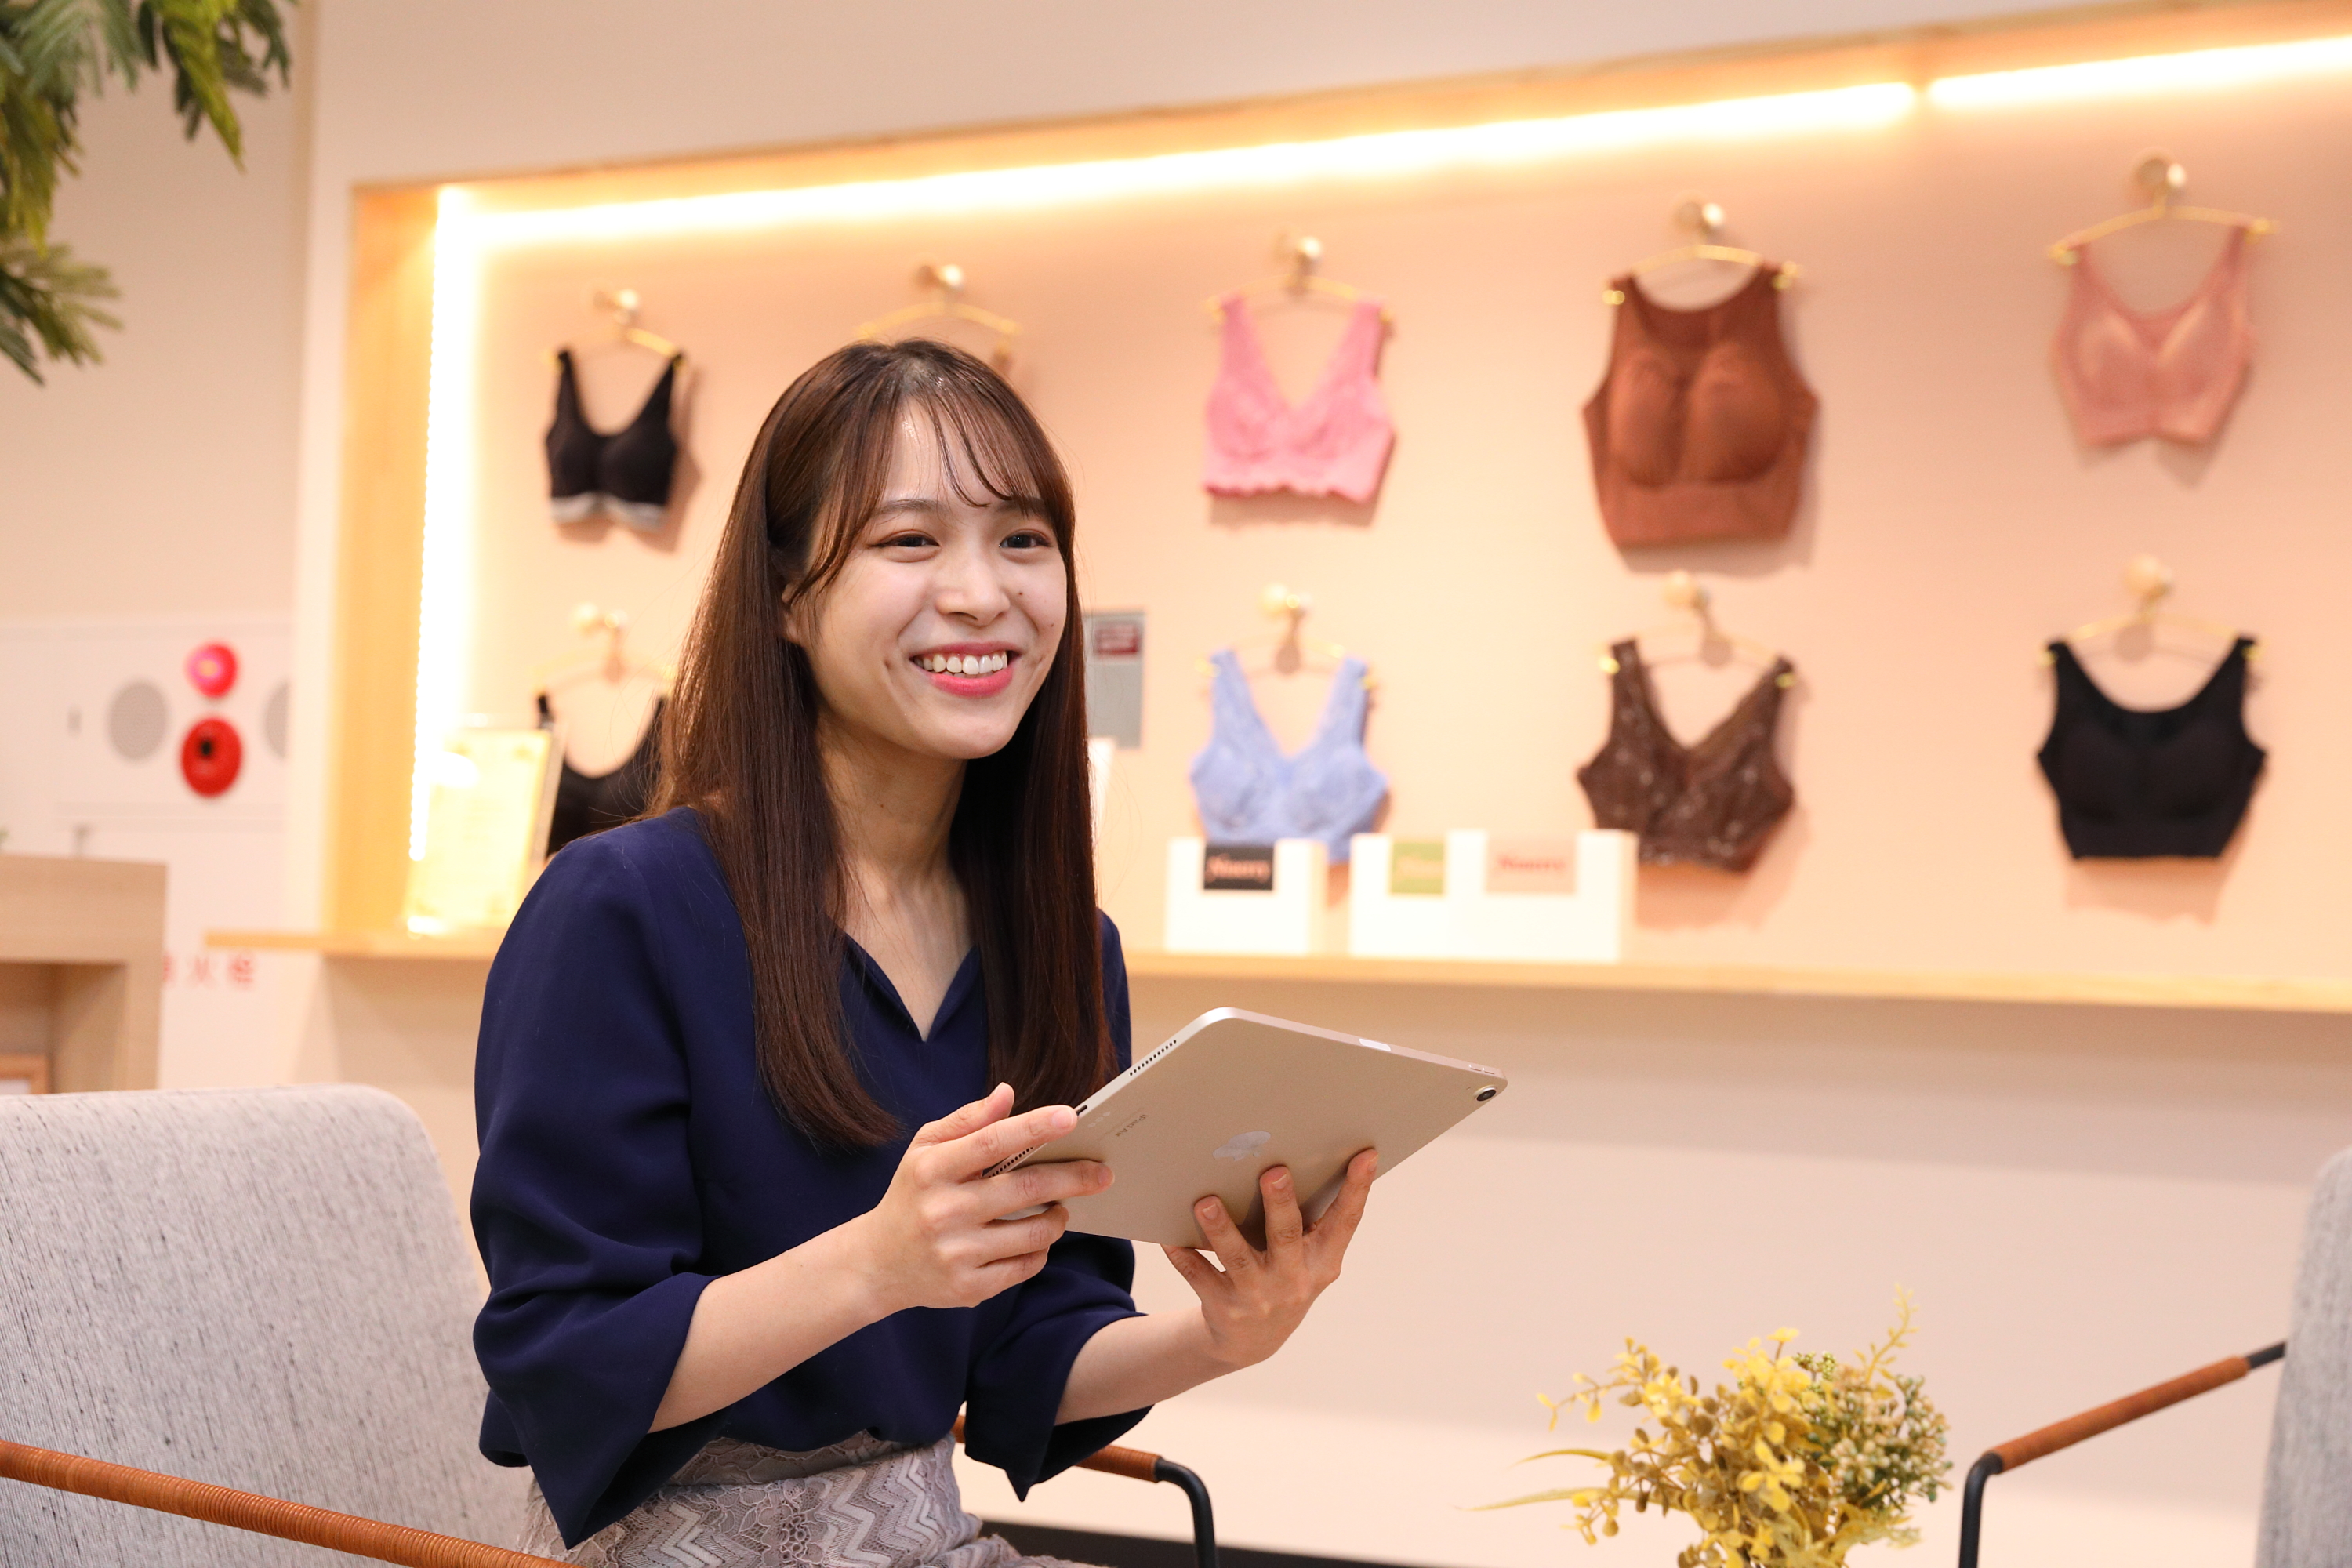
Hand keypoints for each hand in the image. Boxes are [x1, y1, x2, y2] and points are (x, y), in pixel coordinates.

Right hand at [851, 1083, 1111, 1314]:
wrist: (876, 1264)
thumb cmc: (911, 1195)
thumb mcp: (925, 1150)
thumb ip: (967, 1121)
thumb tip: (1007, 1094)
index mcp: (932, 1170)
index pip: (990, 1142)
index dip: (1033, 1127)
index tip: (1070, 1117)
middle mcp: (943, 1212)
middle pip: (1023, 1189)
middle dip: (1073, 1178)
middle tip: (1103, 1172)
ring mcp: (956, 1254)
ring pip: (1032, 1234)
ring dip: (1058, 1217)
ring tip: (1060, 1207)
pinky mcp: (968, 1288)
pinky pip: (1025, 1266)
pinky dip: (1041, 1250)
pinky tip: (1037, 1238)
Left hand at [1162, 1150, 1374, 1370]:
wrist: (1253, 1341)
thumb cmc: (1285, 1278)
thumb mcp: (1309, 1260)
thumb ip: (1310, 1222)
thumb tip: (1298, 1155)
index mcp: (1322, 1261)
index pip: (1346, 1222)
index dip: (1357, 1189)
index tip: (1366, 1155)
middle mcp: (1293, 1280)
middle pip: (1287, 1237)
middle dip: (1281, 1204)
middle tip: (1274, 1171)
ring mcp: (1258, 1296)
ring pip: (1238, 1258)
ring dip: (1221, 1229)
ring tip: (1206, 1202)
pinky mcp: (1224, 1308)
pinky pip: (1200, 1277)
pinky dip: (1183, 1257)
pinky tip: (1168, 1238)